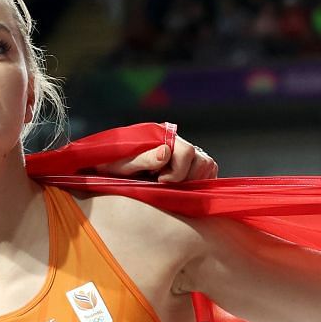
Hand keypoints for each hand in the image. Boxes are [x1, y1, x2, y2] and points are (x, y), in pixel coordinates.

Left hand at [96, 134, 217, 183]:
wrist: (111, 165)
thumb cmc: (115, 164)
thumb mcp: (123, 163)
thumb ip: (144, 158)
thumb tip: (165, 152)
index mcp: (164, 137)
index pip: (187, 152)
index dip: (177, 172)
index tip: (159, 180)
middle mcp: (179, 142)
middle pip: (201, 161)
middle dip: (183, 178)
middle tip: (162, 182)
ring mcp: (188, 151)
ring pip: (207, 165)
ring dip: (191, 180)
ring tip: (168, 181)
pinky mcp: (193, 163)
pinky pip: (208, 171)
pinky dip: (198, 180)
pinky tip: (178, 185)